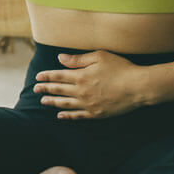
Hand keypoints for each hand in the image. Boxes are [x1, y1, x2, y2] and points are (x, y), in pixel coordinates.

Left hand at [33, 50, 150, 119]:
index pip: (58, 76)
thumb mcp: (99, 56)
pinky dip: (67, 116)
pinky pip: (77, 116)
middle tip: (35, 90)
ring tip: (43, 102)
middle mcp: (81, 91)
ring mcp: (88, 104)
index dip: (46, 77)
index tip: (38, 77)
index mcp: (81, 76)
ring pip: (65, 104)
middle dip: (45, 89)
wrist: (138, 87)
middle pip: (58, 90)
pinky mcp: (96, 114)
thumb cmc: (121, 68)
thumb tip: (60, 58)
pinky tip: (60, 115)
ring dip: (52, 103)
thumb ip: (78, 59)